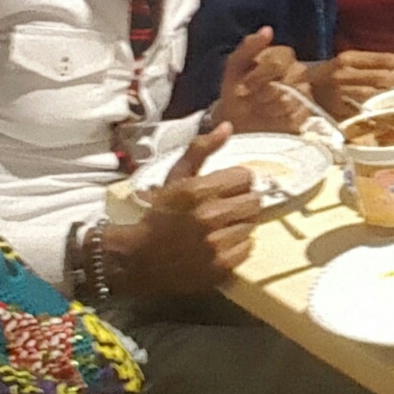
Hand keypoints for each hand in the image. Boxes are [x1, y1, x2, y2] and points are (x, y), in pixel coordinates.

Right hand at [104, 125, 264, 297]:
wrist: (139, 258)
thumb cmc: (160, 213)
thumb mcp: (176, 177)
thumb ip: (201, 149)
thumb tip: (229, 126)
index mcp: (197, 190)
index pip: (246, 176)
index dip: (237, 181)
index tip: (225, 188)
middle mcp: (209, 217)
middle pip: (255, 201)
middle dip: (243, 201)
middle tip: (226, 208)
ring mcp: (216, 245)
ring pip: (252, 224)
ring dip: (240, 224)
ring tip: (221, 226)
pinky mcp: (221, 267)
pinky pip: (249, 248)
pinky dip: (238, 246)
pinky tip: (221, 244)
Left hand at [211, 28, 309, 133]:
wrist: (236, 119)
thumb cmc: (236, 89)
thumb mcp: (235, 65)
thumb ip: (249, 46)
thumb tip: (268, 29)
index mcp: (282, 55)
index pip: (276, 62)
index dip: (258, 76)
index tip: (242, 87)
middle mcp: (298, 71)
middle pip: (287, 81)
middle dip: (262, 93)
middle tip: (249, 99)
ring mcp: (304, 93)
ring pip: (290, 99)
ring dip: (267, 108)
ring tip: (257, 110)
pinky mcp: (306, 113)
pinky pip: (295, 116)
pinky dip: (277, 120)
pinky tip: (269, 120)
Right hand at [306, 49, 393, 117]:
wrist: (301, 88)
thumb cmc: (330, 74)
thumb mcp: (348, 64)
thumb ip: (370, 67)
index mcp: (348, 59)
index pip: (380, 59)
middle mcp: (344, 74)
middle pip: (378, 77)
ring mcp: (341, 93)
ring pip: (371, 94)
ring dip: (386, 95)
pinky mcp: (338, 109)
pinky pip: (360, 111)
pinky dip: (373, 112)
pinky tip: (381, 112)